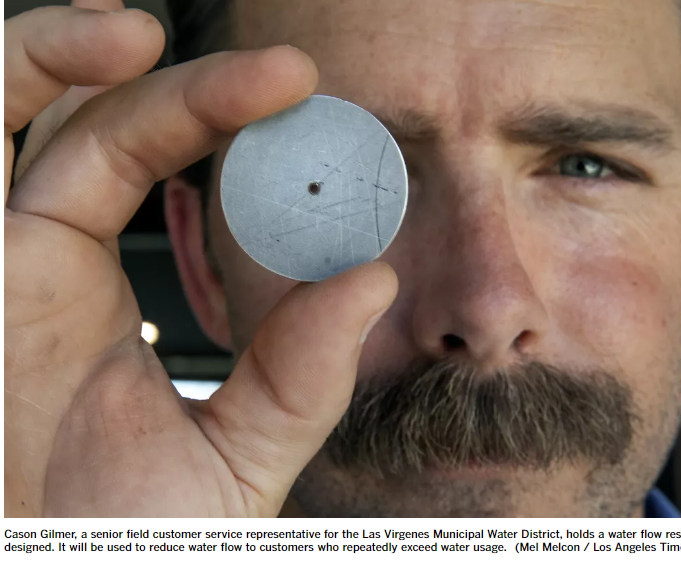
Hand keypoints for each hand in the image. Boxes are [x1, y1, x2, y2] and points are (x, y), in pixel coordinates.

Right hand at [5, 0, 396, 516]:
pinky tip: (85, 48)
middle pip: (87, 125)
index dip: (212, 118)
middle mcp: (25, 258)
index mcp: (86, 288)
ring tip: (143, 28)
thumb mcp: (239, 449)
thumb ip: (301, 373)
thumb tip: (376, 279)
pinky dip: (12, 89)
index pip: (142, 162)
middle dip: (170, 86)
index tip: (303, 102)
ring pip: (11, 116)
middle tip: (281, 75)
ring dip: (61, 54)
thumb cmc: (124, 534)